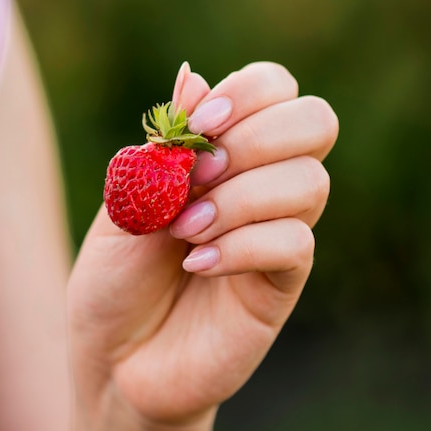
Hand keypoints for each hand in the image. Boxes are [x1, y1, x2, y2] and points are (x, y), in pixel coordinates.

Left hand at [68, 62, 337, 430]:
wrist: (114, 356)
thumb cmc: (117, 274)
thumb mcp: (126, 199)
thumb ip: (165, 145)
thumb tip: (192, 75)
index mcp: (226, 151)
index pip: (277, 88)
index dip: (249, 91)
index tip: (201, 122)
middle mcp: (262, 183)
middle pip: (315, 122)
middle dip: (257, 137)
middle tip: (200, 174)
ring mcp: (277, 232)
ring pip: (309, 183)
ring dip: (239, 198)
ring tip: (183, 229)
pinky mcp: (281, 283)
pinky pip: (294, 243)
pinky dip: (241, 245)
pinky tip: (196, 263)